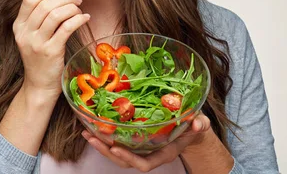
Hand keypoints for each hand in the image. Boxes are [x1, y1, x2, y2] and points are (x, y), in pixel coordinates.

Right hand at [13, 0, 89, 96]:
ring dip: (72, 7)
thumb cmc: (40, 57)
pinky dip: (78, 19)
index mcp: (18, 26)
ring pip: (56, 14)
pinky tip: (85, 18)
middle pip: (45, 4)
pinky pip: (67, 28)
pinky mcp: (51, 52)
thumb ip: (40, 17)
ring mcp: (37, 43)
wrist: (39, 85)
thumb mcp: (32, 36)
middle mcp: (25, 33)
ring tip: (80, 9)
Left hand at [82, 113, 211, 171]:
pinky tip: (94, 128)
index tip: (115, 147)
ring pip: (119, 154)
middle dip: (107, 151)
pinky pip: (119, 143)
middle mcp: (150, 154)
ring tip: (87, 133)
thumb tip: (198, 123)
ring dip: (102, 145)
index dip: (129, 158)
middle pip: (125, 160)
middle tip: (92, 138)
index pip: (144, 163)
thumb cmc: (194, 126)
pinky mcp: (136, 142)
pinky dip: (105, 138)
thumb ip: (200, 125)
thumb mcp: (200, 124)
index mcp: (163, 153)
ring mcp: (142, 149)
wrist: (190, 128)